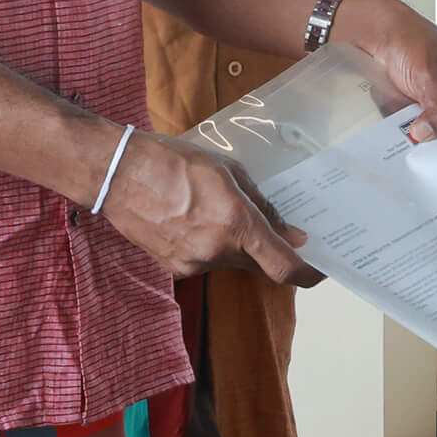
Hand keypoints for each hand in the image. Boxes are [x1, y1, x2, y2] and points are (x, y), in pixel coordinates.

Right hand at [96, 130, 319, 287]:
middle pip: (257, 263)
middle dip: (265, 248)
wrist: (119, 175)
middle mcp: (217, 250)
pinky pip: (206, 262)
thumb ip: (261, 205)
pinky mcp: (176, 269)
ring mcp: (194, 264)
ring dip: (234, 244)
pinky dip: (210, 246)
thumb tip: (288, 232)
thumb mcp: (228, 171)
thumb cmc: (174, 162)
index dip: (306, 273)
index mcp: (235, 222)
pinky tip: (192, 220)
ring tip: (211, 210)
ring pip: (231, 261)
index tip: (318, 271)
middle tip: (264, 225)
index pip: (282, 265)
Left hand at [332, 0, 436, 142]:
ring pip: (430, 137)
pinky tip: (395, 122)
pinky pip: (412, 131)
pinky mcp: (417, 114)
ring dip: (414, 133)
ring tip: (404, 123)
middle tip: (418, 136)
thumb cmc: (414, 40)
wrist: (382, 34)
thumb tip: (428, 136)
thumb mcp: (431, 76)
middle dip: (433, 137)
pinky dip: (401, 129)